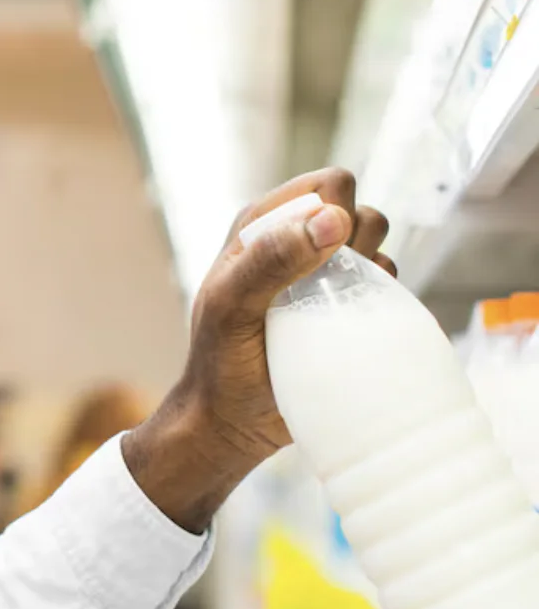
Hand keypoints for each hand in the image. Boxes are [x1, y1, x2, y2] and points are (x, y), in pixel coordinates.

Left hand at [123, 168, 393, 532]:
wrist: (233, 423)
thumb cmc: (220, 363)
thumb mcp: (232, 306)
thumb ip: (272, 259)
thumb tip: (333, 221)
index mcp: (264, 226)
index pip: (329, 185)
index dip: (338, 211)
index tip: (321, 255)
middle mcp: (298, 243)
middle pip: (363, 212)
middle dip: (359, 243)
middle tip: (323, 288)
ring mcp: (326, 277)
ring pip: (380, 248)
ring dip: (371, 273)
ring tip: (331, 310)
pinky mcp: (347, 310)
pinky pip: (388, 288)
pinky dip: (382, 300)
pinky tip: (351, 325)